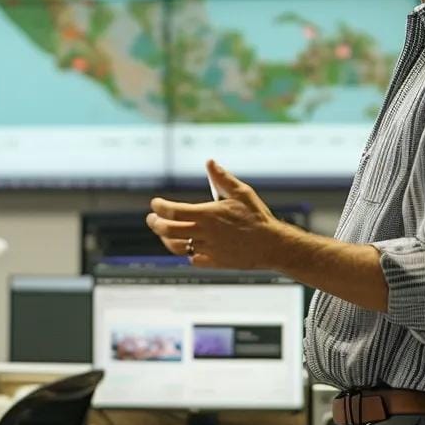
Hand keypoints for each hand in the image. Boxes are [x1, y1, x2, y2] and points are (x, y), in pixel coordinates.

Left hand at [146, 160, 282, 269]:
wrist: (272, 245)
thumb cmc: (257, 216)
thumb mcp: (242, 192)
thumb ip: (222, 178)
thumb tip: (210, 162)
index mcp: (208, 215)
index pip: (173, 212)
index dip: (159, 207)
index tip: (155, 204)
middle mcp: (205, 233)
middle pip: (168, 231)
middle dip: (155, 224)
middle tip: (152, 219)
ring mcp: (209, 249)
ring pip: (177, 247)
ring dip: (166, 239)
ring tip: (164, 233)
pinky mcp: (215, 262)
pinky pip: (193, 259)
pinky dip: (187, 253)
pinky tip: (187, 246)